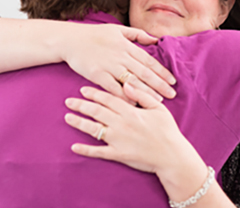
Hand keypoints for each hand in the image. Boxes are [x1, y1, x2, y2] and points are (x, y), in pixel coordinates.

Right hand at [62, 23, 175, 102]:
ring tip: (158, 101)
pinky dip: (124, 97)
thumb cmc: (95, 35)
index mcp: (126, 45)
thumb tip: (155, 40)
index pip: (148, 60)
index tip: (173, 81)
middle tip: (172, 94)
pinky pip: (113, 88)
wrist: (70, 40)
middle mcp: (120, 55)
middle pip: (144, 72)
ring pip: (132, 81)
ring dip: (146, 92)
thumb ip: (137, 34)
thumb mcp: (118, 29)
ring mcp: (109, 65)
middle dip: (159, 84)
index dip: (162, 71)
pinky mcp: (97, 75)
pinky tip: (134, 104)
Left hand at [64, 83, 191, 173]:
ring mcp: (118, 140)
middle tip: (68, 101)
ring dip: (79, 123)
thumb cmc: (167, 131)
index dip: (94, 93)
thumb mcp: (158, 108)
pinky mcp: (118, 154)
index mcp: (130, 111)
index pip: (108, 99)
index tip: (82, 89)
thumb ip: (141, 95)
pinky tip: (74, 147)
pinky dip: (85, 150)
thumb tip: (126, 83)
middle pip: (96, 112)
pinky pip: (98, 152)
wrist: (172, 156)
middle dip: (81, 105)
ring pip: (94, 130)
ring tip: (67, 118)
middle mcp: (121, 124)